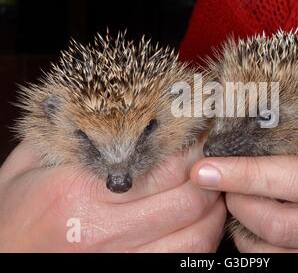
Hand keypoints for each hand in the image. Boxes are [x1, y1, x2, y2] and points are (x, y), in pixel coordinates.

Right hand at [0, 141, 225, 251]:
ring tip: (209, 196)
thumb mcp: (25, 167)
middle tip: (210, 165)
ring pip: (195, 238)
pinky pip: (182, 263)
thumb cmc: (11, 216)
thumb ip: (64, 134)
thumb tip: (96, 105)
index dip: (193, 148)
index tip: (200, 138)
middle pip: (189, 200)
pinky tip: (194, 226)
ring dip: (212, 214)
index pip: (164, 164)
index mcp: (80, 190)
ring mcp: (119, 262)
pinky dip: (199, 242)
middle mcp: (102, 231)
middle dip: (211, 178)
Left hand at [191, 129, 297, 251]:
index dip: (247, 174)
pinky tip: (257, 233)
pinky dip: (270, 252)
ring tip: (232, 204)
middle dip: (236, 202)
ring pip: (285, 252)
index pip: (296, 178)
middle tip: (213, 181)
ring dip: (246, 231)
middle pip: (282, 222)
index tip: (207, 166)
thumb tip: (269, 127)